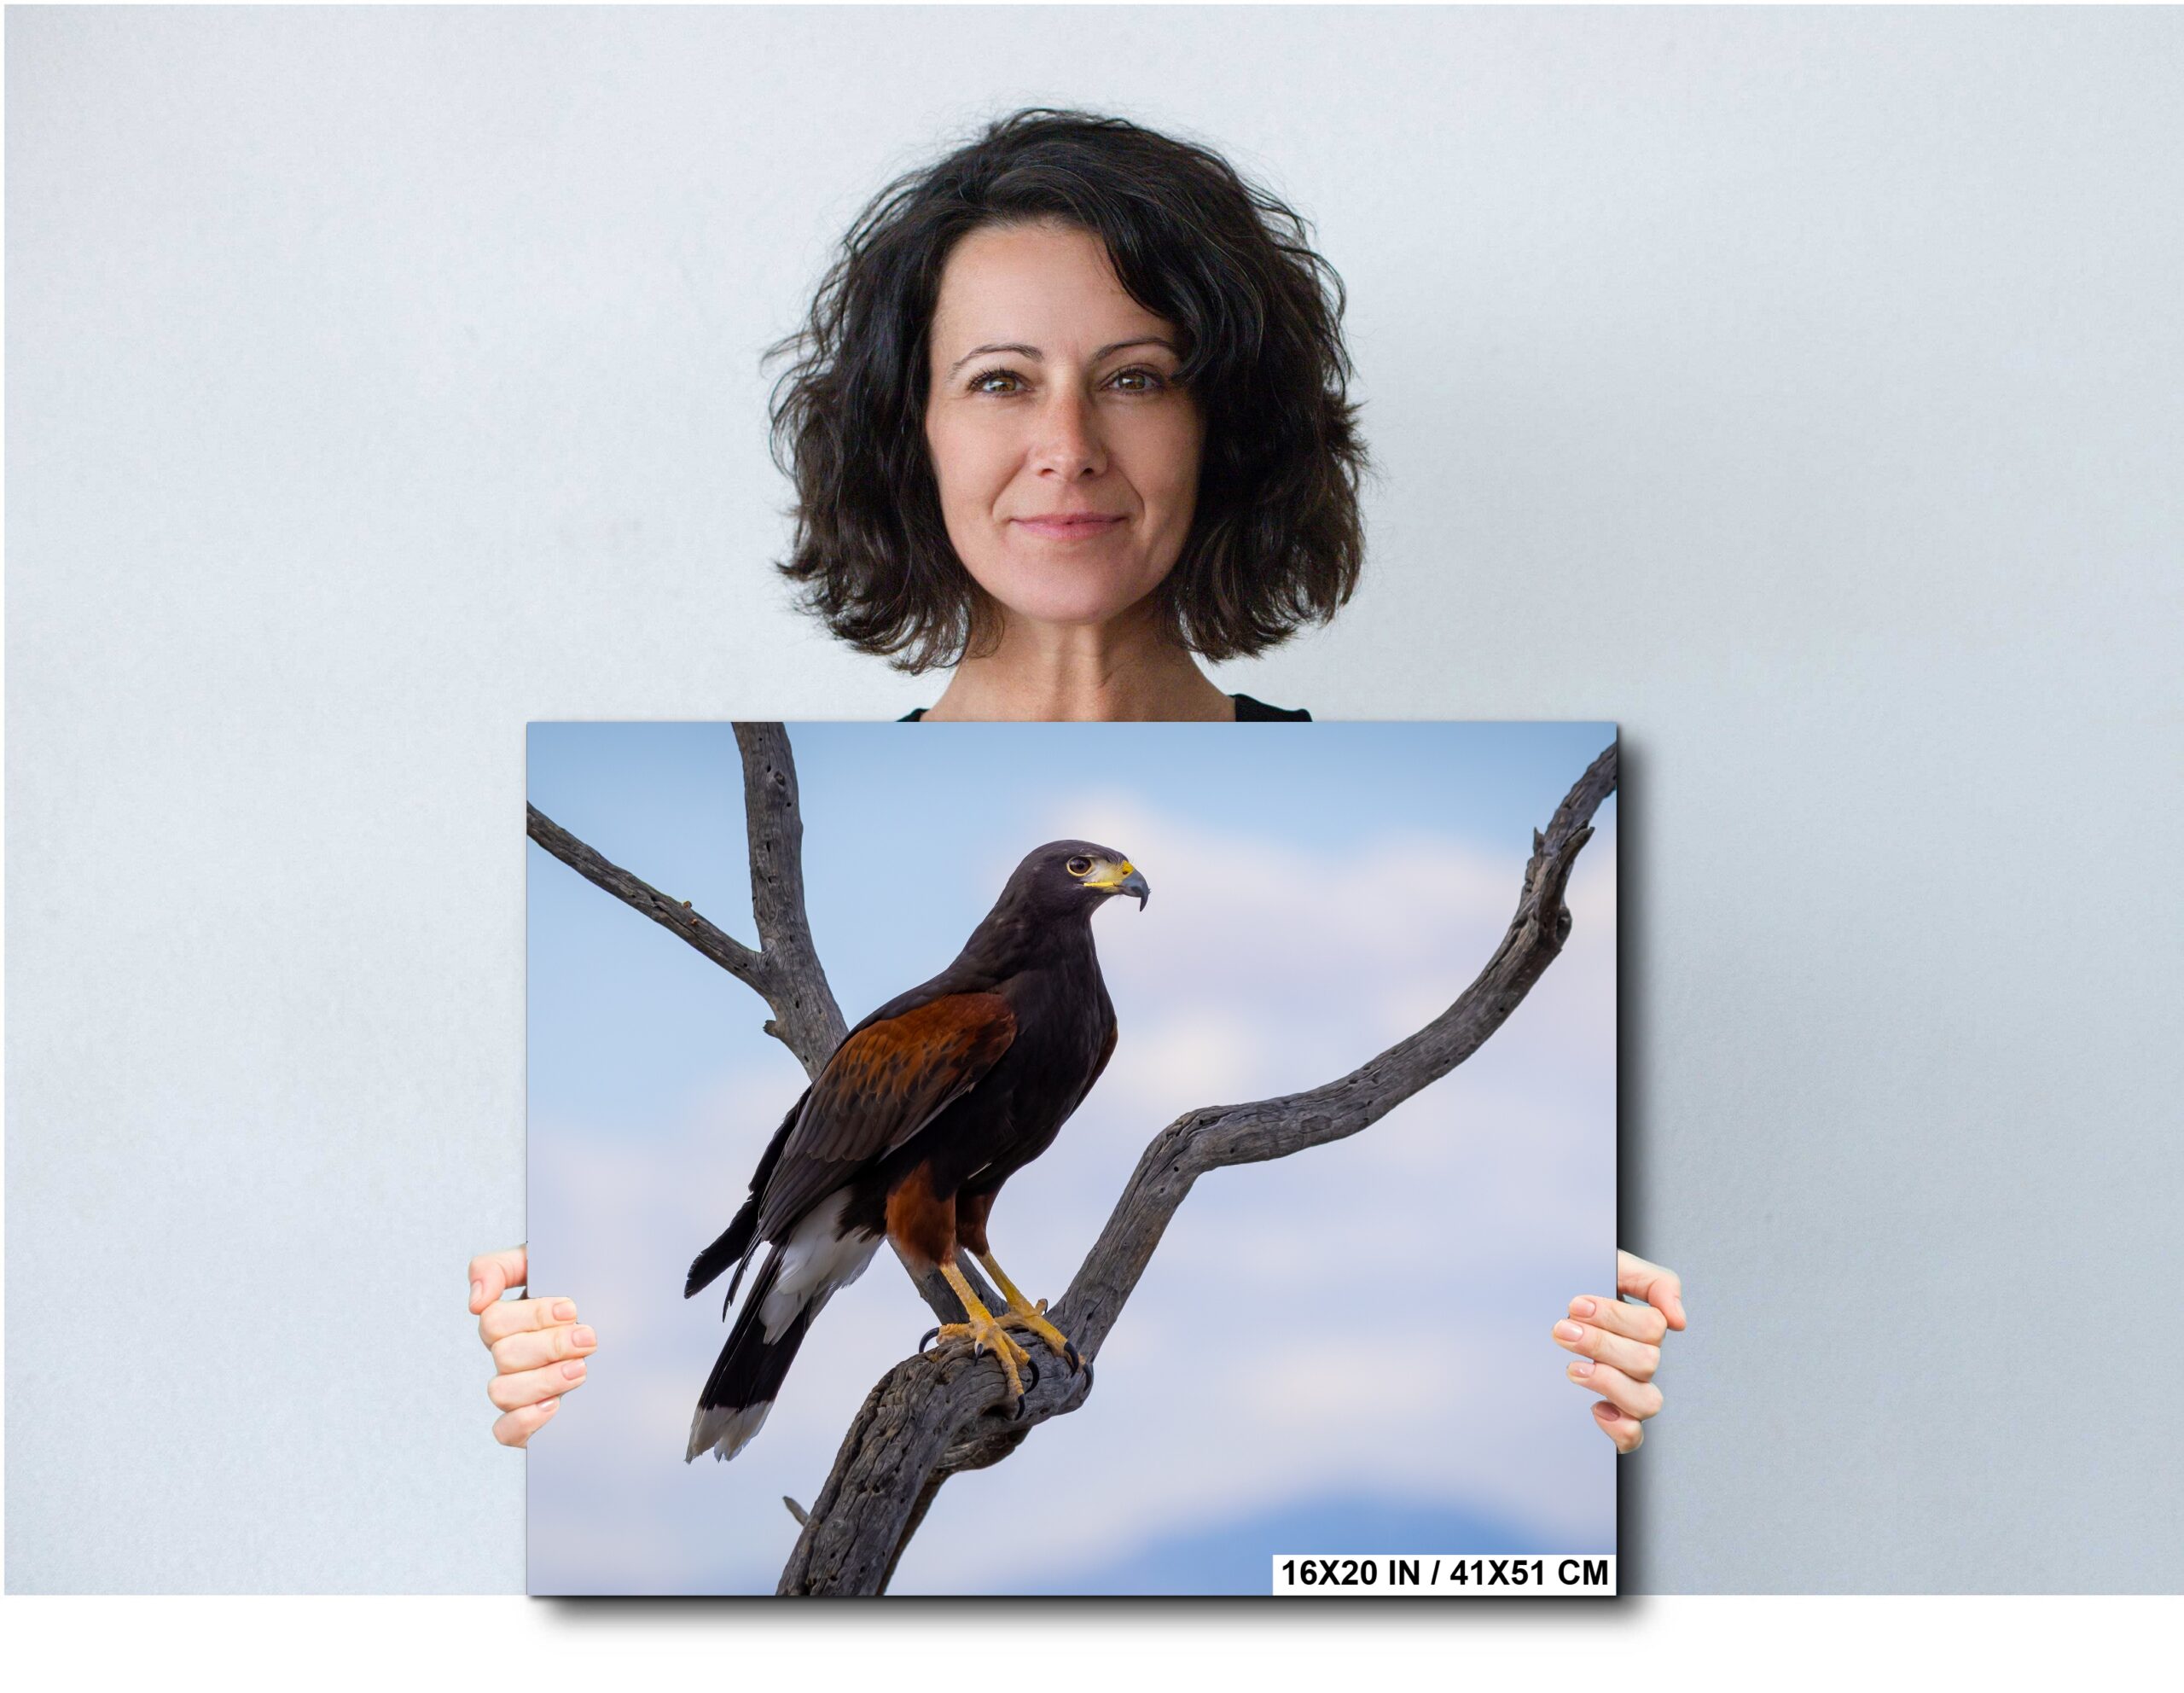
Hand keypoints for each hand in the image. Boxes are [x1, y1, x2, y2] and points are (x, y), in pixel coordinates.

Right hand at [468, 1244, 596, 1447]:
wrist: (637, 1334)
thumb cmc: (593, 1293)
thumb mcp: (555, 1264)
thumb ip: (503, 1267)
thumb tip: (475, 1301)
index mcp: (511, 1319)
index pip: (493, 1318)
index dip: (531, 1315)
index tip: (572, 1309)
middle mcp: (509, 1354)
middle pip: (502, 1353)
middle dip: (550, 1345)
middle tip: (588, 1339)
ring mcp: (517, 1388)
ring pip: (501, 1391)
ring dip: (543, 1380)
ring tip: (582, 1370)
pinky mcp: (527, 1421)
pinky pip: (504, 1431)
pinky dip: (525, 1420)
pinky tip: (555, 1407)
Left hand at [1554, 1249, 1684, 1452]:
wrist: (1533, 1298)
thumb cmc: (1573, 1282)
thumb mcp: (1612, 1266)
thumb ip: (1654, 1282)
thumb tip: (1679, 1321)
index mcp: (1642, 1325)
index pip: (1652, 1327)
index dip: (1615, 1317)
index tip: (1576, 1304)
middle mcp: (1640, 1360)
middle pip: (1647, 1362)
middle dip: (1600, 1344)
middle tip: (1562, 1329)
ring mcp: (1627, 1389)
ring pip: (1647, 1401)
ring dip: (1609, 1383)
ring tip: (1573, 1368)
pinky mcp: (1611, 1416)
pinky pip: (1633, 1437)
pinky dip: (1621, 1428)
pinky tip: (1596, 1408)